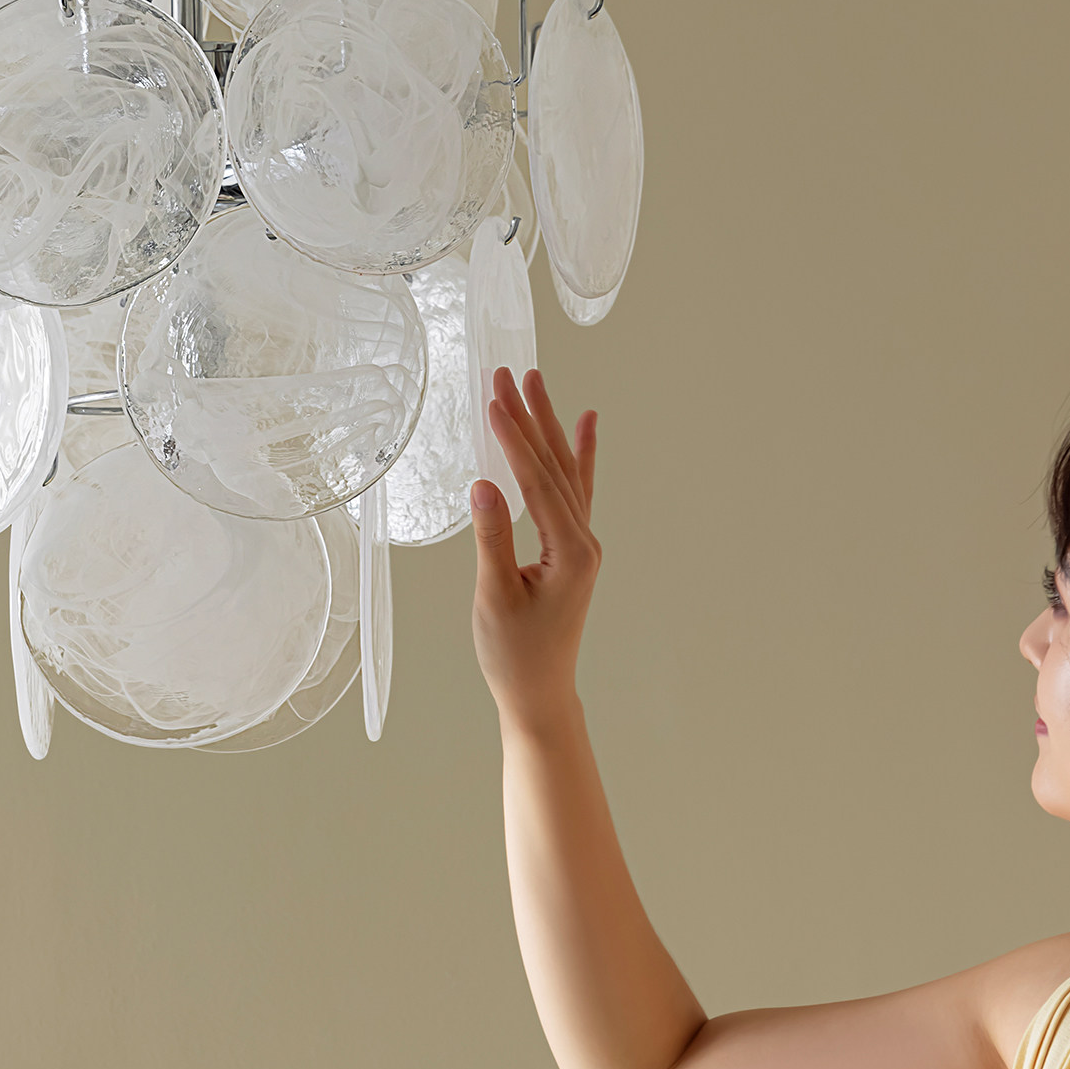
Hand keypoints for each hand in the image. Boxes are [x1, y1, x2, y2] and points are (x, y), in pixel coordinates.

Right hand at [471, 367, 600, 735]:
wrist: (538, 694)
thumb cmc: (513, 654)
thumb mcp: (494, 598)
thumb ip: (492, 540)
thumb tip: (482, 485)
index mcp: (569, 552)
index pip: (537, 482)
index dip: (514, 440)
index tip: (494, 401)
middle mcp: (584, 542)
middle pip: (554, 467)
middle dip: (530, 418)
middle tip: (509, 374)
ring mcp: (582, 544)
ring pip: (565, 473)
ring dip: (549, 426)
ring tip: (536, 383)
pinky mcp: (572, 550)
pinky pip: (576, 491)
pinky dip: (579, 455)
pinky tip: (586, 423)